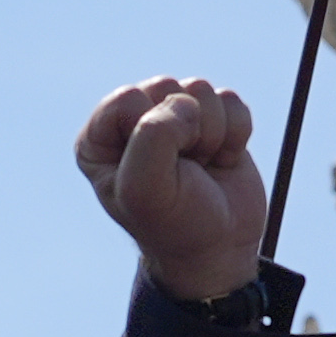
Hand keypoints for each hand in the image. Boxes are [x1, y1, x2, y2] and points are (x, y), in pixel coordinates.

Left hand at [75, 75, 269, 307]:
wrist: (220, 250)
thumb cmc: (175, 223)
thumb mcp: (146, 189)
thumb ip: (153, 136)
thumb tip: (185, 102)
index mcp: (99, 138)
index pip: (127, 98)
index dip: (152, 132)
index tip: (159, 170)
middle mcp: (132, 122)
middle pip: (165, 87)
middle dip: (186, 130)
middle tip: (184, 170)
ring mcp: (174, 119)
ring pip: (201, 90)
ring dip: (212, 134)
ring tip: (201, 166)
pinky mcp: (212, 120)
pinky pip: (231, 101)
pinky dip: (236, 134)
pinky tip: (222, 160)